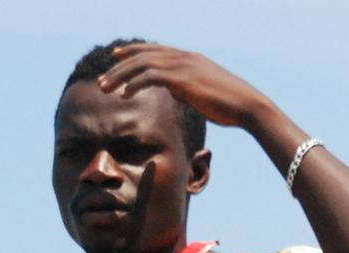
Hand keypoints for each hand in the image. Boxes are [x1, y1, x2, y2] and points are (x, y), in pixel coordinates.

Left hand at [98, 44, 269, 128]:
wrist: (247, 105)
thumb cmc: (229, 105)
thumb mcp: (203, 93)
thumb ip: (186, 88)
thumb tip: (174, 91)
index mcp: (188, 58)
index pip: (154, 50)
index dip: (132, 52)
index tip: (115, 57)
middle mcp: (183, 57)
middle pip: (143, 55)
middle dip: (119, 66)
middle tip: (102, 80)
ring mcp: (183, 66)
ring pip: (142, 64)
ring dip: (120, 76)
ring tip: (105, 88)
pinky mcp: (183, 80)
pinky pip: (152, 77)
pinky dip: (135, 84)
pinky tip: (125, 94)